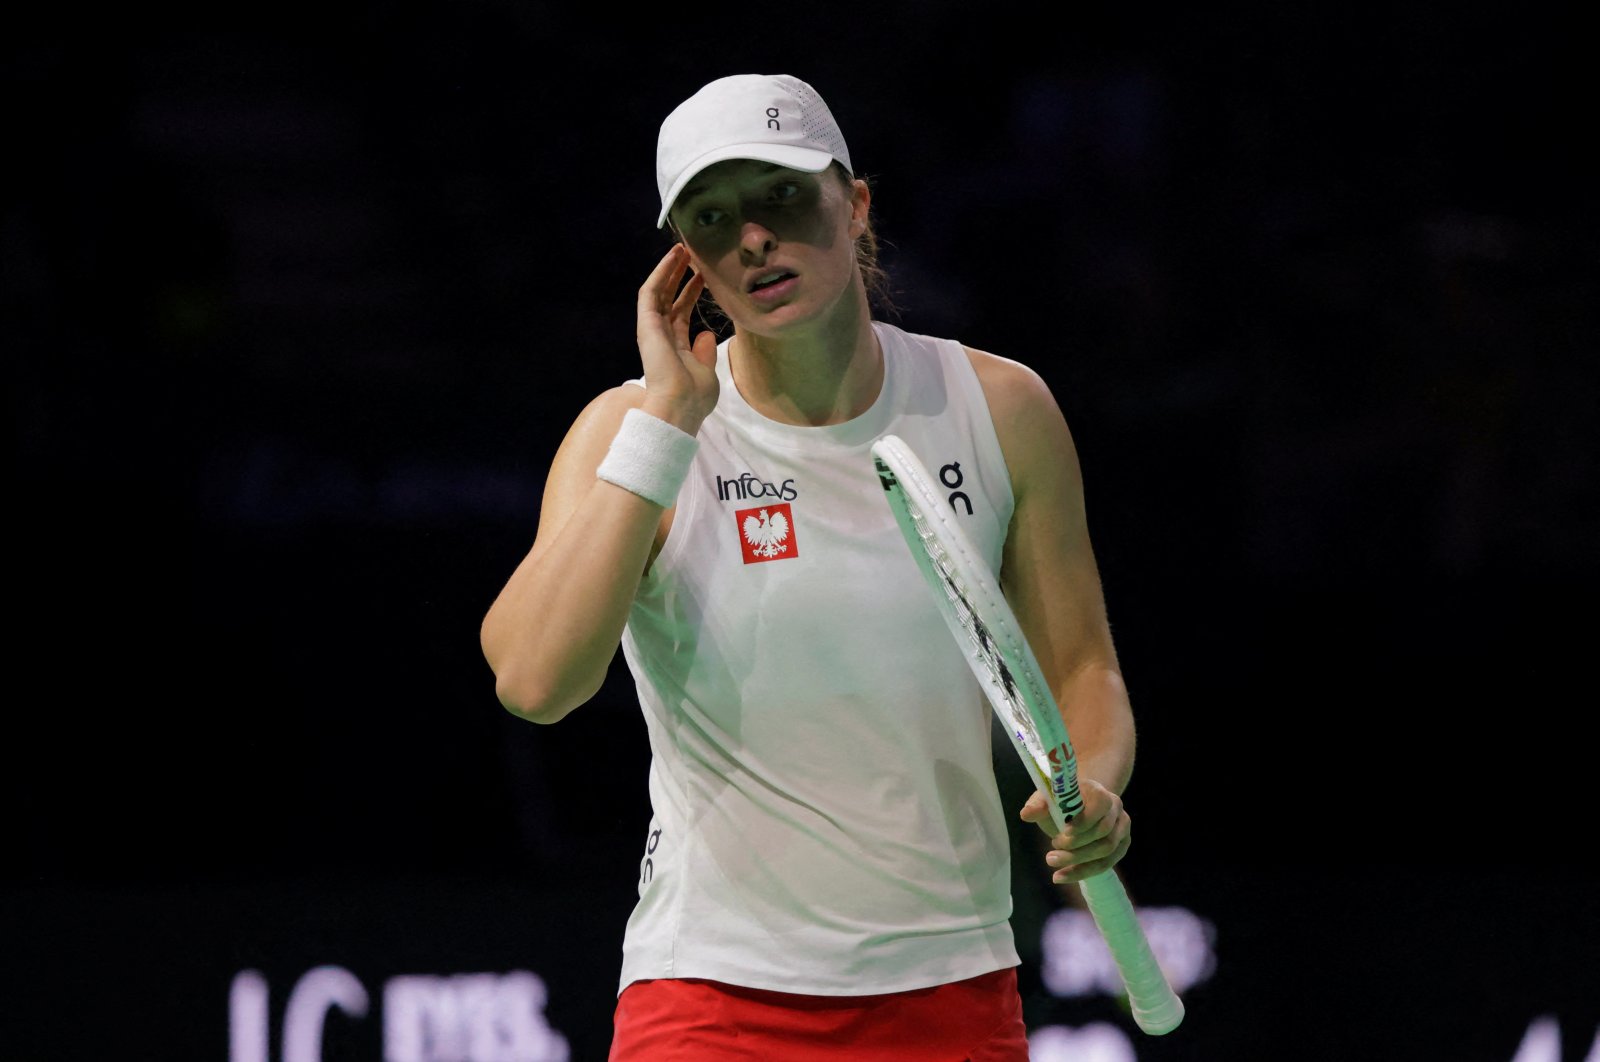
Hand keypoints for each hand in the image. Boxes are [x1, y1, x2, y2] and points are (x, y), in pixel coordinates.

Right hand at [635, 244, 718, 433]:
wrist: (679, 407)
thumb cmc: (695, 397)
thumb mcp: (707, 372)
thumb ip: (705, 352)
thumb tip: (707, 334)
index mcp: (676, 349)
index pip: (681, 315)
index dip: (691, 295)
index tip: (703, 278)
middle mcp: (662, 337)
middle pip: (669, 300)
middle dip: (679, 277)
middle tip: (691, 255)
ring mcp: (652, 330)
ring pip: (658, 292)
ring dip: (668, 269)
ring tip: (682, 249)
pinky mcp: (646, 325)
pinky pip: (650, 293)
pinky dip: (660, 273)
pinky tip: (672, 257)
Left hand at [1019, 780, 1130, 884]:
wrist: (1079, 808)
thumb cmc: (1062, 803)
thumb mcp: (1046, 799)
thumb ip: (1038, 805)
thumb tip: (1026, 814)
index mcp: (1099, 791)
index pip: (1100, 805)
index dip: (1084, 821)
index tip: (1063, 833)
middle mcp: (1116, 808)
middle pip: (1103, 831)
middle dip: (1076, 846)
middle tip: (1050, 854)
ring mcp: (1122, 828)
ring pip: (1106, 850)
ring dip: (1078, 861)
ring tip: (1052, 862)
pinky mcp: (1121, 846)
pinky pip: (1106, 864)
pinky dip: (1083, 872)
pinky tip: (1062, 876)